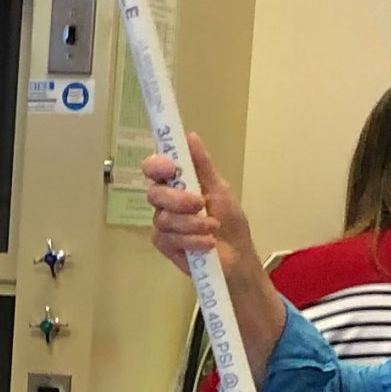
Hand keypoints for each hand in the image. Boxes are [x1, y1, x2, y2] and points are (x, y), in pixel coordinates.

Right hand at [144, 133, 262, 275]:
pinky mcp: (164, 245)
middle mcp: (165, 201)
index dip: (156, 165)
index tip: (170, 169)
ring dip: (192, 224)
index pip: (154, 168)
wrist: (237, 256)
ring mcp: (163, 224)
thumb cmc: (230, 220)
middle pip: (154, 194)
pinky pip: (167, 238)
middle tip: (200, 204)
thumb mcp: (220, 189)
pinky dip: (190, 240)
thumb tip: (190, 135)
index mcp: (177, 183)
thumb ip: (203, 165)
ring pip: (163, 219)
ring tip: (213, 229)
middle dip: (178, 200)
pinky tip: (206, 244)